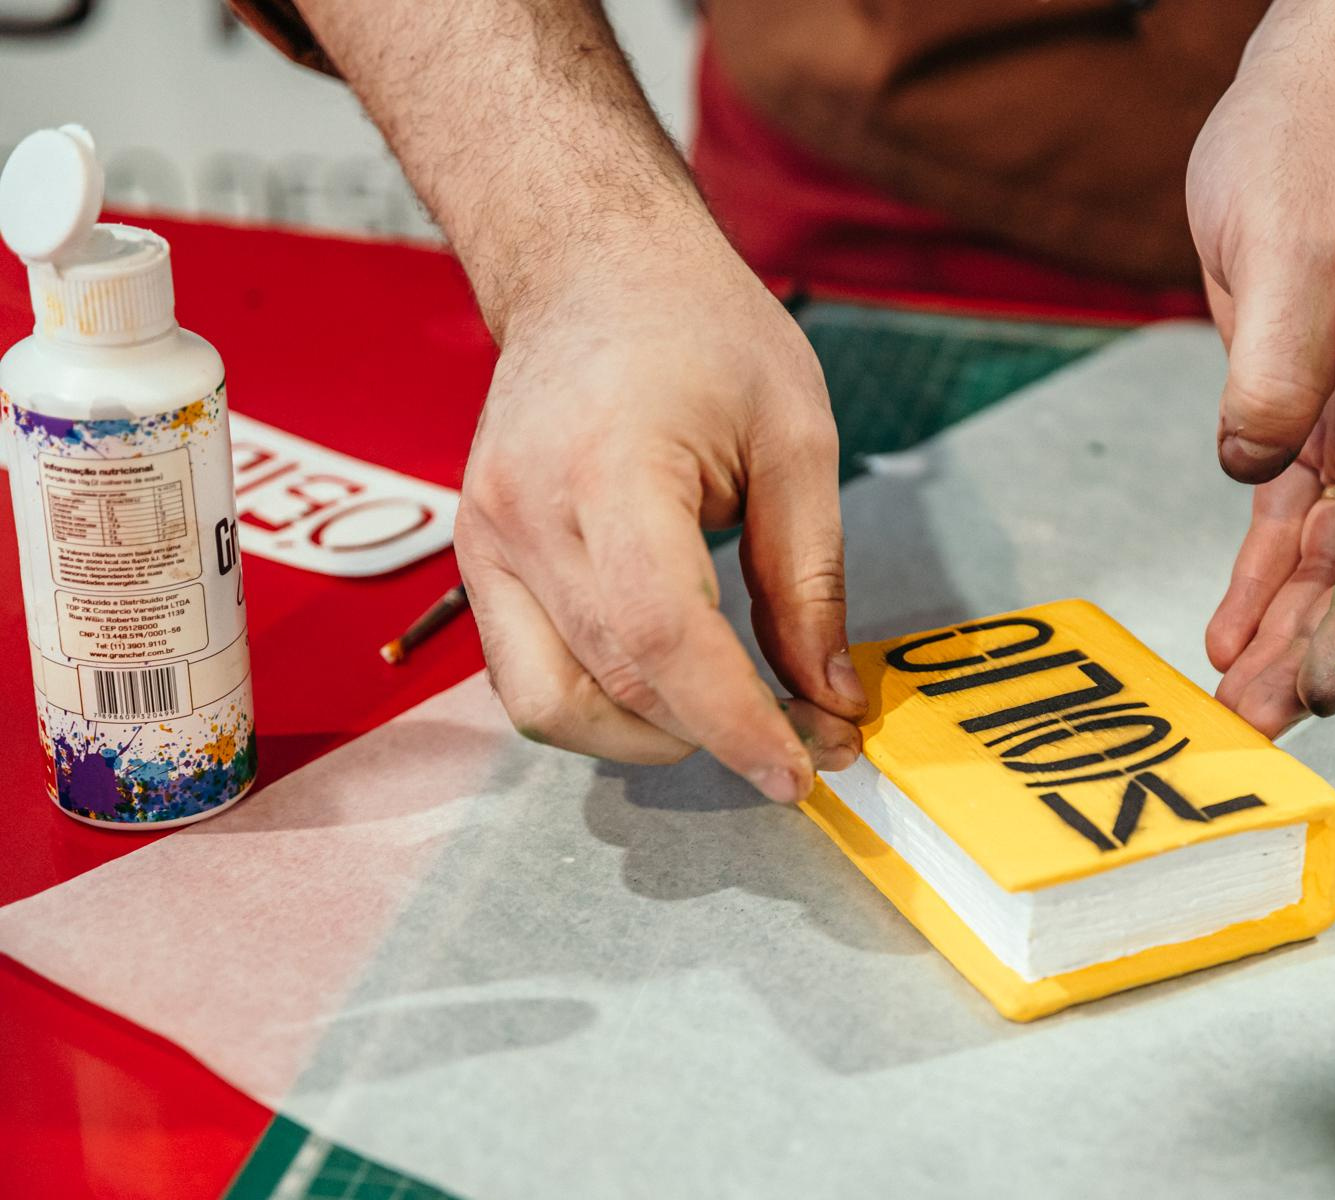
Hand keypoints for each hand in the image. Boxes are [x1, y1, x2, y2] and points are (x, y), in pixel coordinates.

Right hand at [455, 231, 863, 801]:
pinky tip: (669, 684)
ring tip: (730, 711)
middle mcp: (524, 515)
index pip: (661, 639)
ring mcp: (485, 541)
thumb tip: (830, 700)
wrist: (593, 268)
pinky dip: (599, 703)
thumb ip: (810, 579)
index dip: (734, 722)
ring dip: (647, 735)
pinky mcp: (478, 558)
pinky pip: (526, 673)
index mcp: (609, 470)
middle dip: (716, 736)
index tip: (800, 770)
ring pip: (552, 703)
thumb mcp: (796, 437)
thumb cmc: (701, 330)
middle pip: (615, 683)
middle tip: (804, 739)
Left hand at [1187, 15, 1334, 737]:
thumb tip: (1253, 463)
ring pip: (1330, 548)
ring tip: (1243, 705)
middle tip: (1265, 724)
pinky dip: (1262, 574)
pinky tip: (1233, 633)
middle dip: (1323, 643)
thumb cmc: (1316, 147)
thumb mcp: (1292, 241)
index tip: (1333, 681)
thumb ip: (1275, 361)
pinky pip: (1289, 514)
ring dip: (1290, 627)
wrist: (1313, 95)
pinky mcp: (1310, 410)